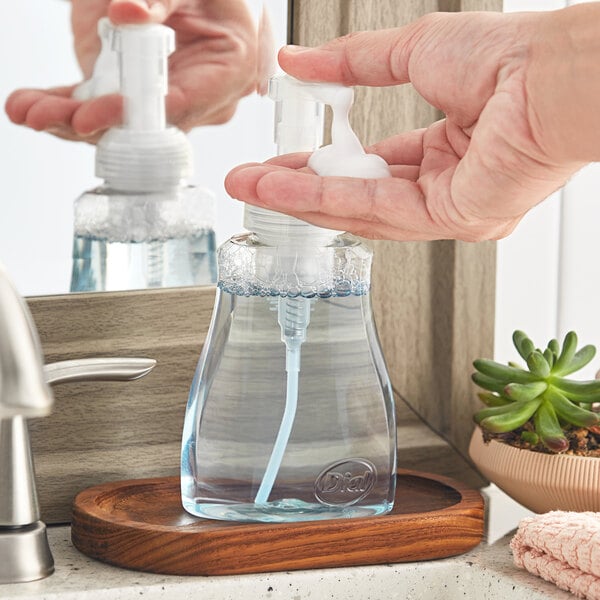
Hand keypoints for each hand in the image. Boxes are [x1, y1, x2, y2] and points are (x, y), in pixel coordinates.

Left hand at [5, 0, 257, 142]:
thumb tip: (128, 14)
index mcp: (228, 72)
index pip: (180, 104)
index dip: (134, 114)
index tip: (92, 115)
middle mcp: (196, 97)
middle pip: (144, 125)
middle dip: (90, 123)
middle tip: (45, 117)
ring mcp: (161, 98)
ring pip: (117, 122)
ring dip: (67, 118)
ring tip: (26, 110)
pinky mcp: (132, 91)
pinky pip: (99, 106)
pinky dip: (64, 105)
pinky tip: (31, 105)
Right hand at [225, 6, 598, 241]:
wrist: (551, 72)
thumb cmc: (507, 58)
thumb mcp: (411, 53)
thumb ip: (351, 65)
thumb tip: (297, 60)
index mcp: (445, 152)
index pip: (369, 170)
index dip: (321, 166)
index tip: (279, 163)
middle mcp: (445, 189)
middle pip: (357, 198)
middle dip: (298, 190)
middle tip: (250, 184)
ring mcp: (448, 210)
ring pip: (360, 211)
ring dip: (301, 199)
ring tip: (253, 188)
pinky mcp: (451, 220)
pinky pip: (377, 211)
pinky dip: (327, 198)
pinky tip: (286, 191)